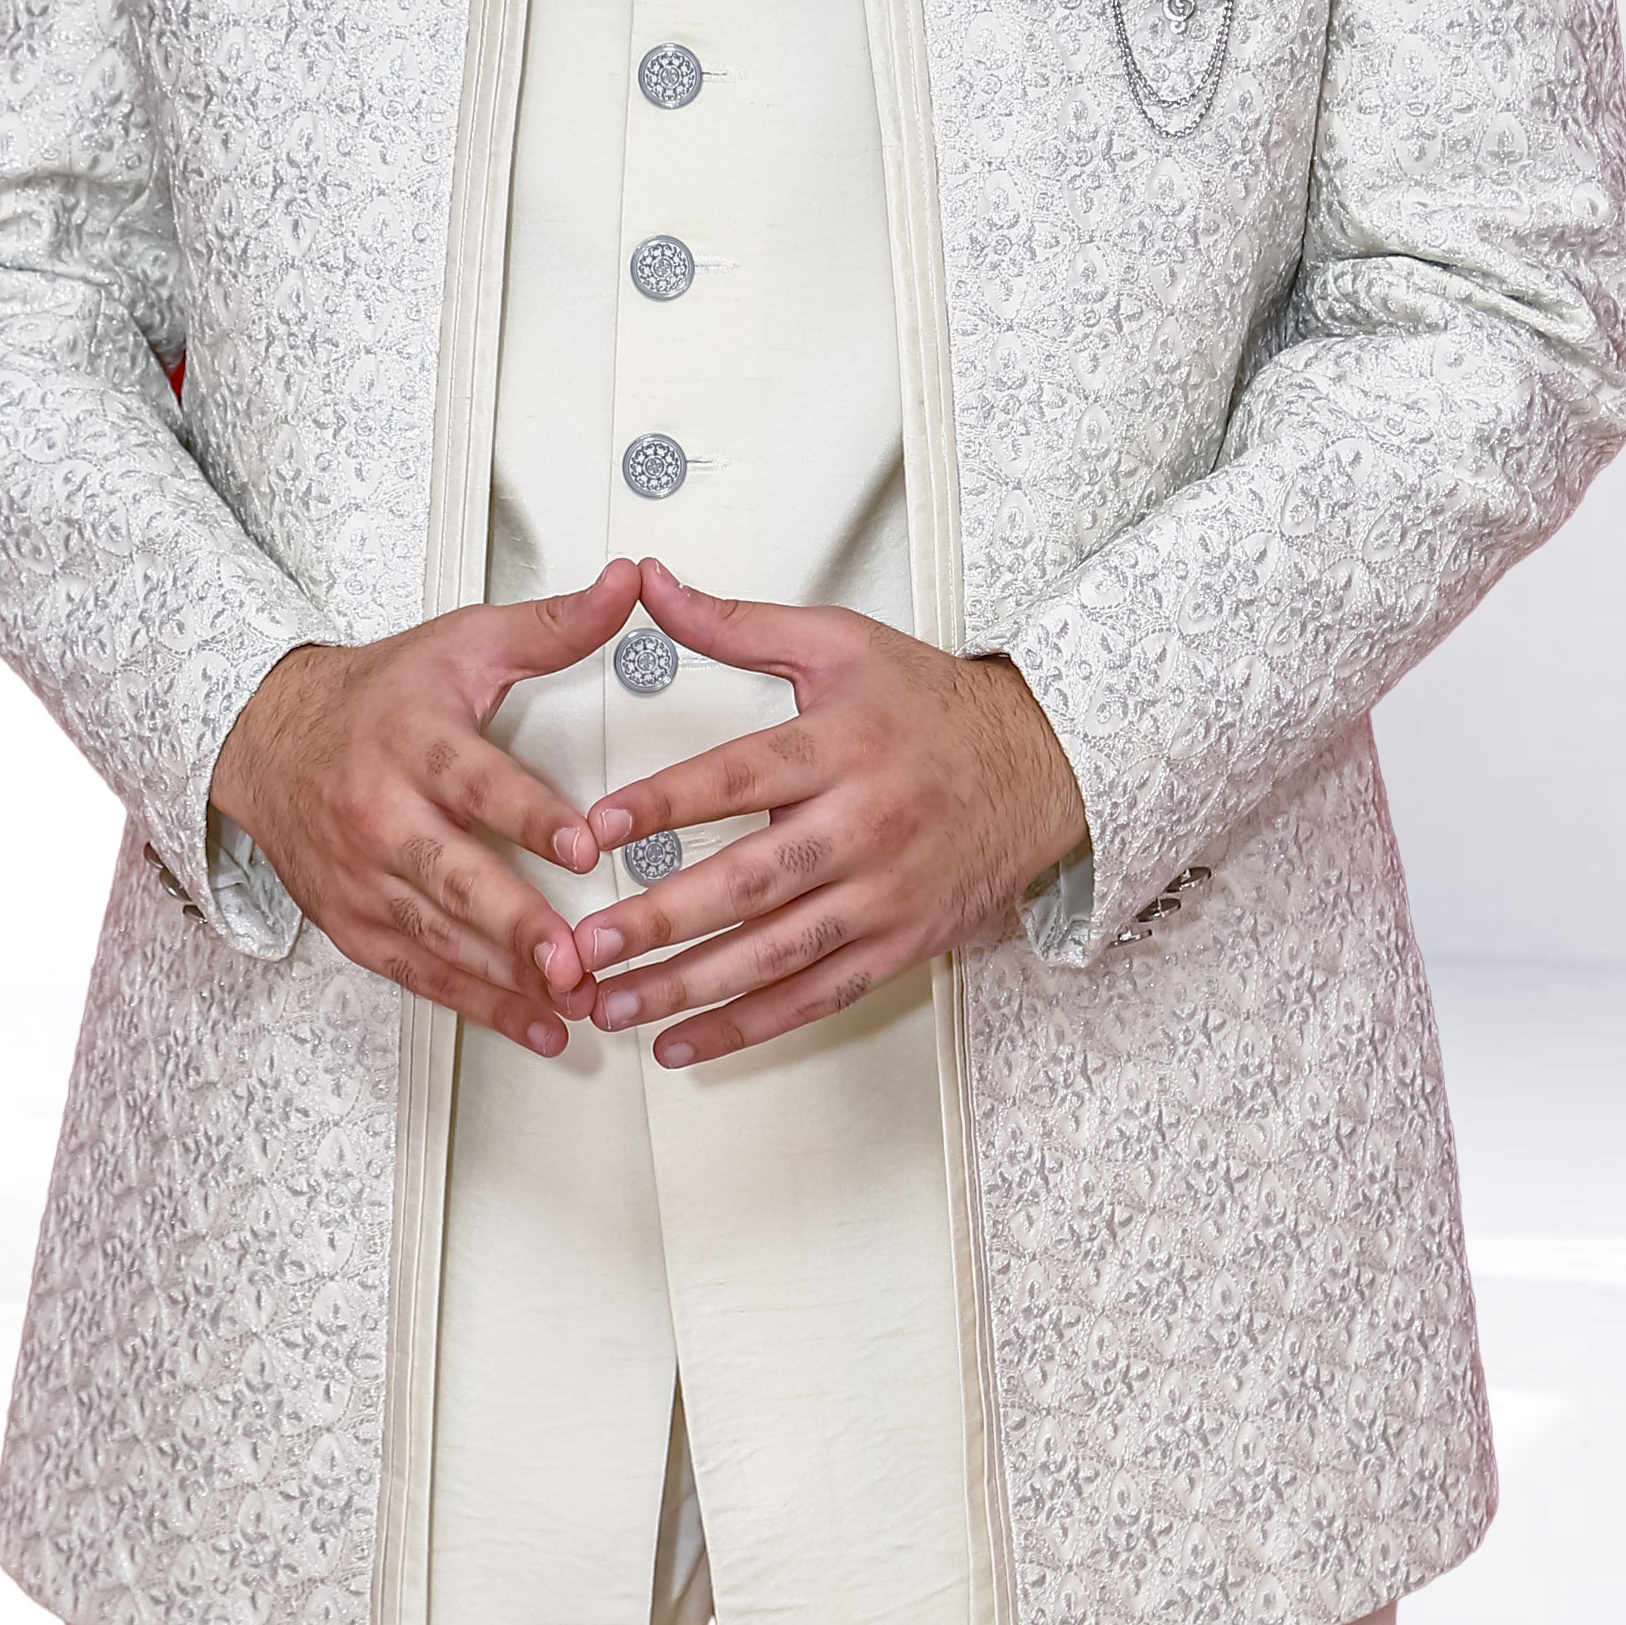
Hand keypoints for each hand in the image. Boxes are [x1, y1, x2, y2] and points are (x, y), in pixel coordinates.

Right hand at [209, 573, 638, 1053]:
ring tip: (574, 1001)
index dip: (530, 814)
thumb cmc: (380, 696)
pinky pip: (421, 975)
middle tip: (574, 958)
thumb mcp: (464, 644)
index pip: (476, 780)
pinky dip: (480, 1005)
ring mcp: (364, 878)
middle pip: (452, 875)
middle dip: (515, 923)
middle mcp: (382, 814)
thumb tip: (628, 584)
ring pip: (438, 937)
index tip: (582, 843)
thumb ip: (554, 626)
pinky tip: (538, 1025)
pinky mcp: (356, 925)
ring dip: (508, 977)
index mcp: (413, 741)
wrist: (268, 738)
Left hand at [570, 558, 1088, 1063]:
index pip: (741, 778)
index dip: (666, 803)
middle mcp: (865, 826)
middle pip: (753, 881)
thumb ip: (736, 625)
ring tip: (613, 1003)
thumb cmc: (930, 707)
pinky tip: (684, 1040)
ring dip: (689, 987)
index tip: (598, 828)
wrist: (1037, 765)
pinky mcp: (897, 945)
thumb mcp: (838, 644)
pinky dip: (748, 1027)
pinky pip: (816, 997)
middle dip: (663, 919)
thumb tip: (651, 584)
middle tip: (588, 944)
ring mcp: (884, 896)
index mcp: (842, 747)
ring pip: (777, 954)